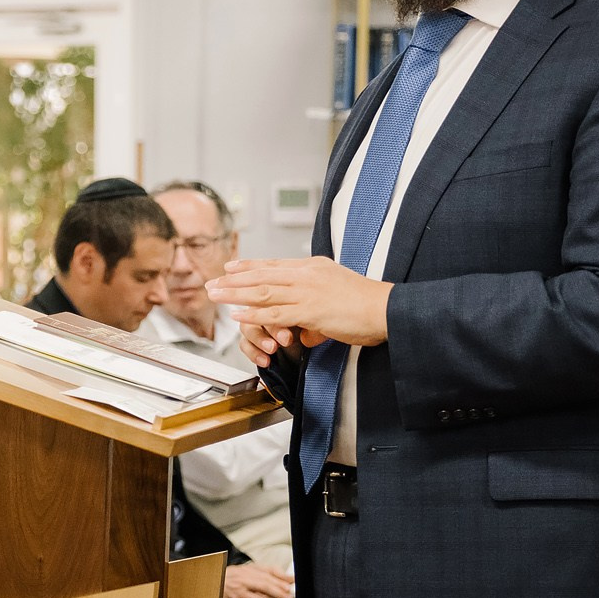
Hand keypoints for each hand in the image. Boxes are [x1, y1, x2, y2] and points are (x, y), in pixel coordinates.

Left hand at [206, 257, 392, 349]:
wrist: (385, 309)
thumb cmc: (366, 306)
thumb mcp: (336, 300)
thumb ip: (314, 314)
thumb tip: (303, 333)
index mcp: (314, 267)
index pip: (275, 264)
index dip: (250, 266)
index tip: (231, 267)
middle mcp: (307, 275)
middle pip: (262, 274)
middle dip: (234, 279)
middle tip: (213, 281)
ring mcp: (307, 291)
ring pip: (263, 290)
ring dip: (235, 292)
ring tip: (215, 294)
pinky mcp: (310, 310)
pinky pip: (275, 311)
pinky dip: (254, 312)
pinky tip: (237, 314)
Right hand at [221, 563, 295, 597]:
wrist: (210, 586)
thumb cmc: (233, 578)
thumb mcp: (249, 570)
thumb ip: (270, 572)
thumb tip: (290, 578)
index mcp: (246, 572)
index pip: (266, 576)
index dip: (279, 583)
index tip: (289, 588)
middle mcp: (242, 583)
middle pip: (264, 587)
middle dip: (279, 594)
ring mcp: (238, 596)